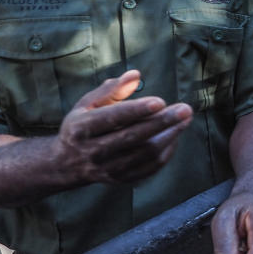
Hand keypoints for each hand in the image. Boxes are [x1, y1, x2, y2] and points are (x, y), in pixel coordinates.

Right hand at [56, 70, 192, 184]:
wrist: (67, 164)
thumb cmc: (82, 125)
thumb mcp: (87, 104)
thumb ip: (112, 89)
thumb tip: (136, 74)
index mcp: (80, 128)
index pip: (112, 118)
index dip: (136, 110)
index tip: (160, 101)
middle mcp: (92, 151)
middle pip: (133, 137)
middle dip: (162, 122)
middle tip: (185, 109)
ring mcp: (107, 168)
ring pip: (144, 154)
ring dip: (169, 136)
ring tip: (185, 119)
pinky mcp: (120, 179)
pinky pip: (149, 167)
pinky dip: (166, 152)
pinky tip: (175, 135)